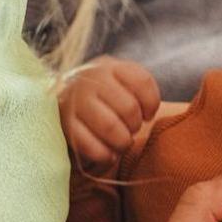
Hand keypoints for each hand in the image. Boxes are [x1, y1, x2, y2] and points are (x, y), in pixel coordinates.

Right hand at [60, 58, 161, 174]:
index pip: (142, 81)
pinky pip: (90, 145)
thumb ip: (139, 89)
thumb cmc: (99, 97)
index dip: (151, 103)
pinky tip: (107, 154)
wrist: (56, 102)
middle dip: (134, 126)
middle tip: (129, 130)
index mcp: (109, 66)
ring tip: (120, 142)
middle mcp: (90, 79)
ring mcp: (74, 101)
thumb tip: (165, 113)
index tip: (148, 114)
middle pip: (128, 107)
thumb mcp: (117, 83)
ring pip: (110, 127)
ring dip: (121, 141)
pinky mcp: (64, 124)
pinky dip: (104, 155)